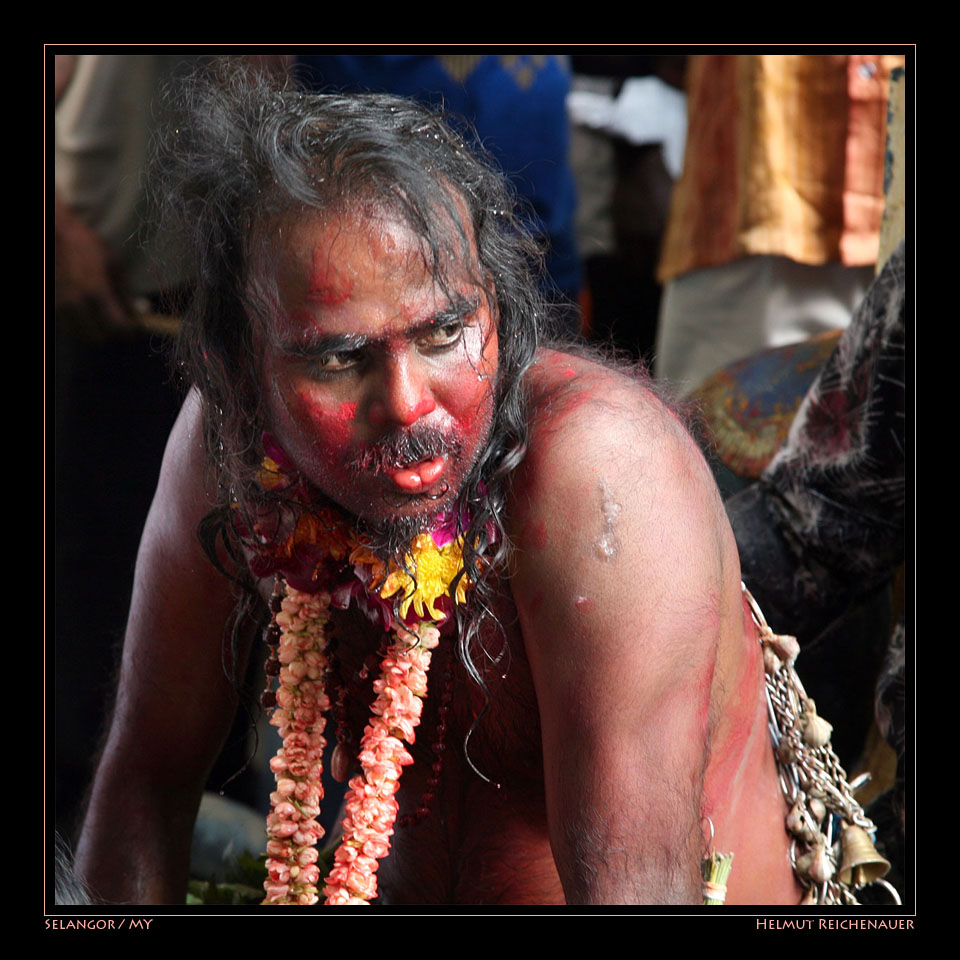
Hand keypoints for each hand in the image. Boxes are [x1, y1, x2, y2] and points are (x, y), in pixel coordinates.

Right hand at [54, 194, 133, 338]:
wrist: (54, 235)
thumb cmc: (87, 245)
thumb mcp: (114, 263)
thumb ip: (126, 292)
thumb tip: (139, 313)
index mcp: (96, 292)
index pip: (118, 327)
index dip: (129, 331)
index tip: (135, 328)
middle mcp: (76, 304)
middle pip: (99, 337)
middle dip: (111, 333)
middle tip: (118, 322)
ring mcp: (59, 306)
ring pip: (81, 335)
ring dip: (94, 331)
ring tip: (101, 317)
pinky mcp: (50, 306)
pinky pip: (68, 327)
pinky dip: (79, 326)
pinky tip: (85, 313)